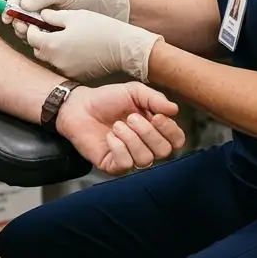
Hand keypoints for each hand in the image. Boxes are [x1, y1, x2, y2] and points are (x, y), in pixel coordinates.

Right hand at [4, 0, 129, 39]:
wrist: (103, 9)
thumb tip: (22, 5)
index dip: (10, 8)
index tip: (9, 17)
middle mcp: (37, 4)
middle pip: (18, 15)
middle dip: (18, 22)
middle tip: (24, 28)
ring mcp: (43, 18)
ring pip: (26, 27)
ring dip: (27, 31)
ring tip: (34, 32)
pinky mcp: (50, 31)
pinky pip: (38, 36)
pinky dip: (37, 38)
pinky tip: (43, 38)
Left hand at [27, 9, 163, 81]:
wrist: (123, 48)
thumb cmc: (101, 29)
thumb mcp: (74, 16)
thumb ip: (52, 16)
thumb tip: (42, 15)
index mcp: (52, 44)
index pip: (31, 36)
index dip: (32, 27)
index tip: (36, 22)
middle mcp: (56, 61)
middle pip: (38, 50)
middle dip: (41, 39)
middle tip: (50, 29)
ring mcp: (66, 70)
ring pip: (50, 59)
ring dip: (52, 50)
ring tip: (65, 38)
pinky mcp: (76, 76)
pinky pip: (63, 66)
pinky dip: (64, 58)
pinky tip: (76, 49)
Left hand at [55, 83, 186, 173]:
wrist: (79, 105)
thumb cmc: (107, 99)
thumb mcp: (134, 91)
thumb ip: (155, 99)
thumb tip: (174, 110)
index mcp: (155, 129)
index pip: (177, 140)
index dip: (170, 130)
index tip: (157, 116)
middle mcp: (146, 146)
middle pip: (164, 151)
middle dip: (148, 133)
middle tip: (130, 117)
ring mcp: (130, 157)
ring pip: (146, 159)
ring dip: (131, 139)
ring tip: (117, 125)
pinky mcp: (113, 166)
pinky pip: (126, 164)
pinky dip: (118, 147)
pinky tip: (110, 137)